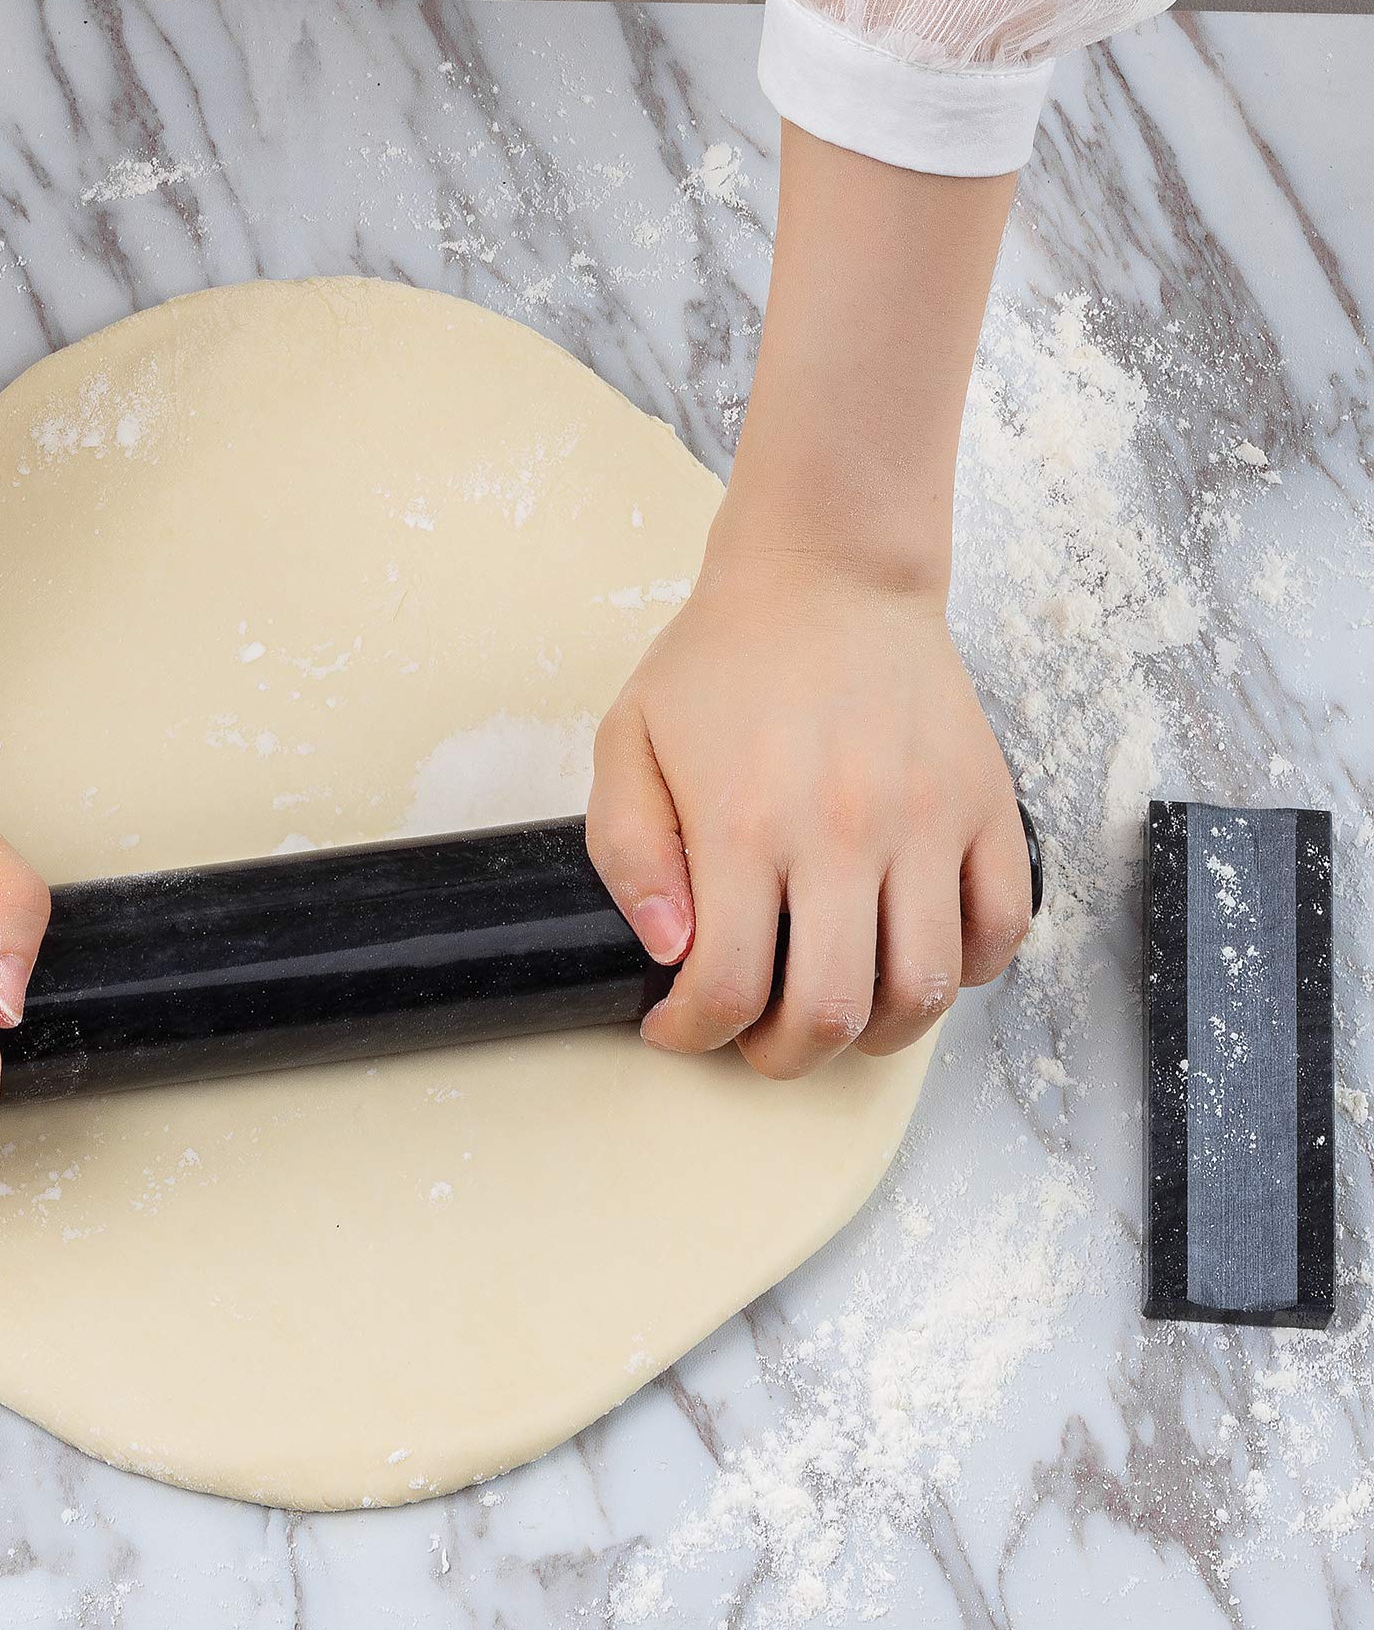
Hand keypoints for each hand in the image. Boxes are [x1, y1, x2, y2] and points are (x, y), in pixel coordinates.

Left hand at [587, 503, 1031, 1077]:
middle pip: (833, 1012)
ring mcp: (927, 822)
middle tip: (757, 1040)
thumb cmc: (721, 660)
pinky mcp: (987, 806)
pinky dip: (963, 971)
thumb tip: (670, 950)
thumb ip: (628, 852)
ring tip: (834, 1012)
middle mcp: (843, 833)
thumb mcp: (628, 741)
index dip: (695, 1033)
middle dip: (783, 1056)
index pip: (729, 987)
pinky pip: (1001, 928)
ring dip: (874, 1033)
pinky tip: (911, 959)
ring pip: (926, 989)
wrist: (828, 572)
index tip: (678, 1025)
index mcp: (745, 824)